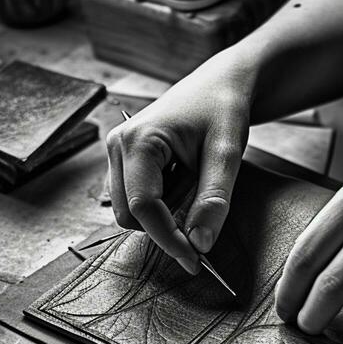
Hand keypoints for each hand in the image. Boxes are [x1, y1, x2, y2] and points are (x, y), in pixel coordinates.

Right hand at [106, 57, 254, 272]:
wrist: (219, 84)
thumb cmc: (223, 109)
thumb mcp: (226, 154)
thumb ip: (213, 200)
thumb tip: (200, 245)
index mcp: (138, 141)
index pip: (142, 207)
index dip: (168, 238)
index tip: (195, 260)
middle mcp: (117, 146)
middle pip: (129, 215)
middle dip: (165, 223)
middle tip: (203, 207)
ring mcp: (116, 153)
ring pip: (129, 211)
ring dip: (164, 210)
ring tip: (192, 179)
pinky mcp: (122, 160)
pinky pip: (133, 198)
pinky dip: (160, 201)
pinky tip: (181, 177)